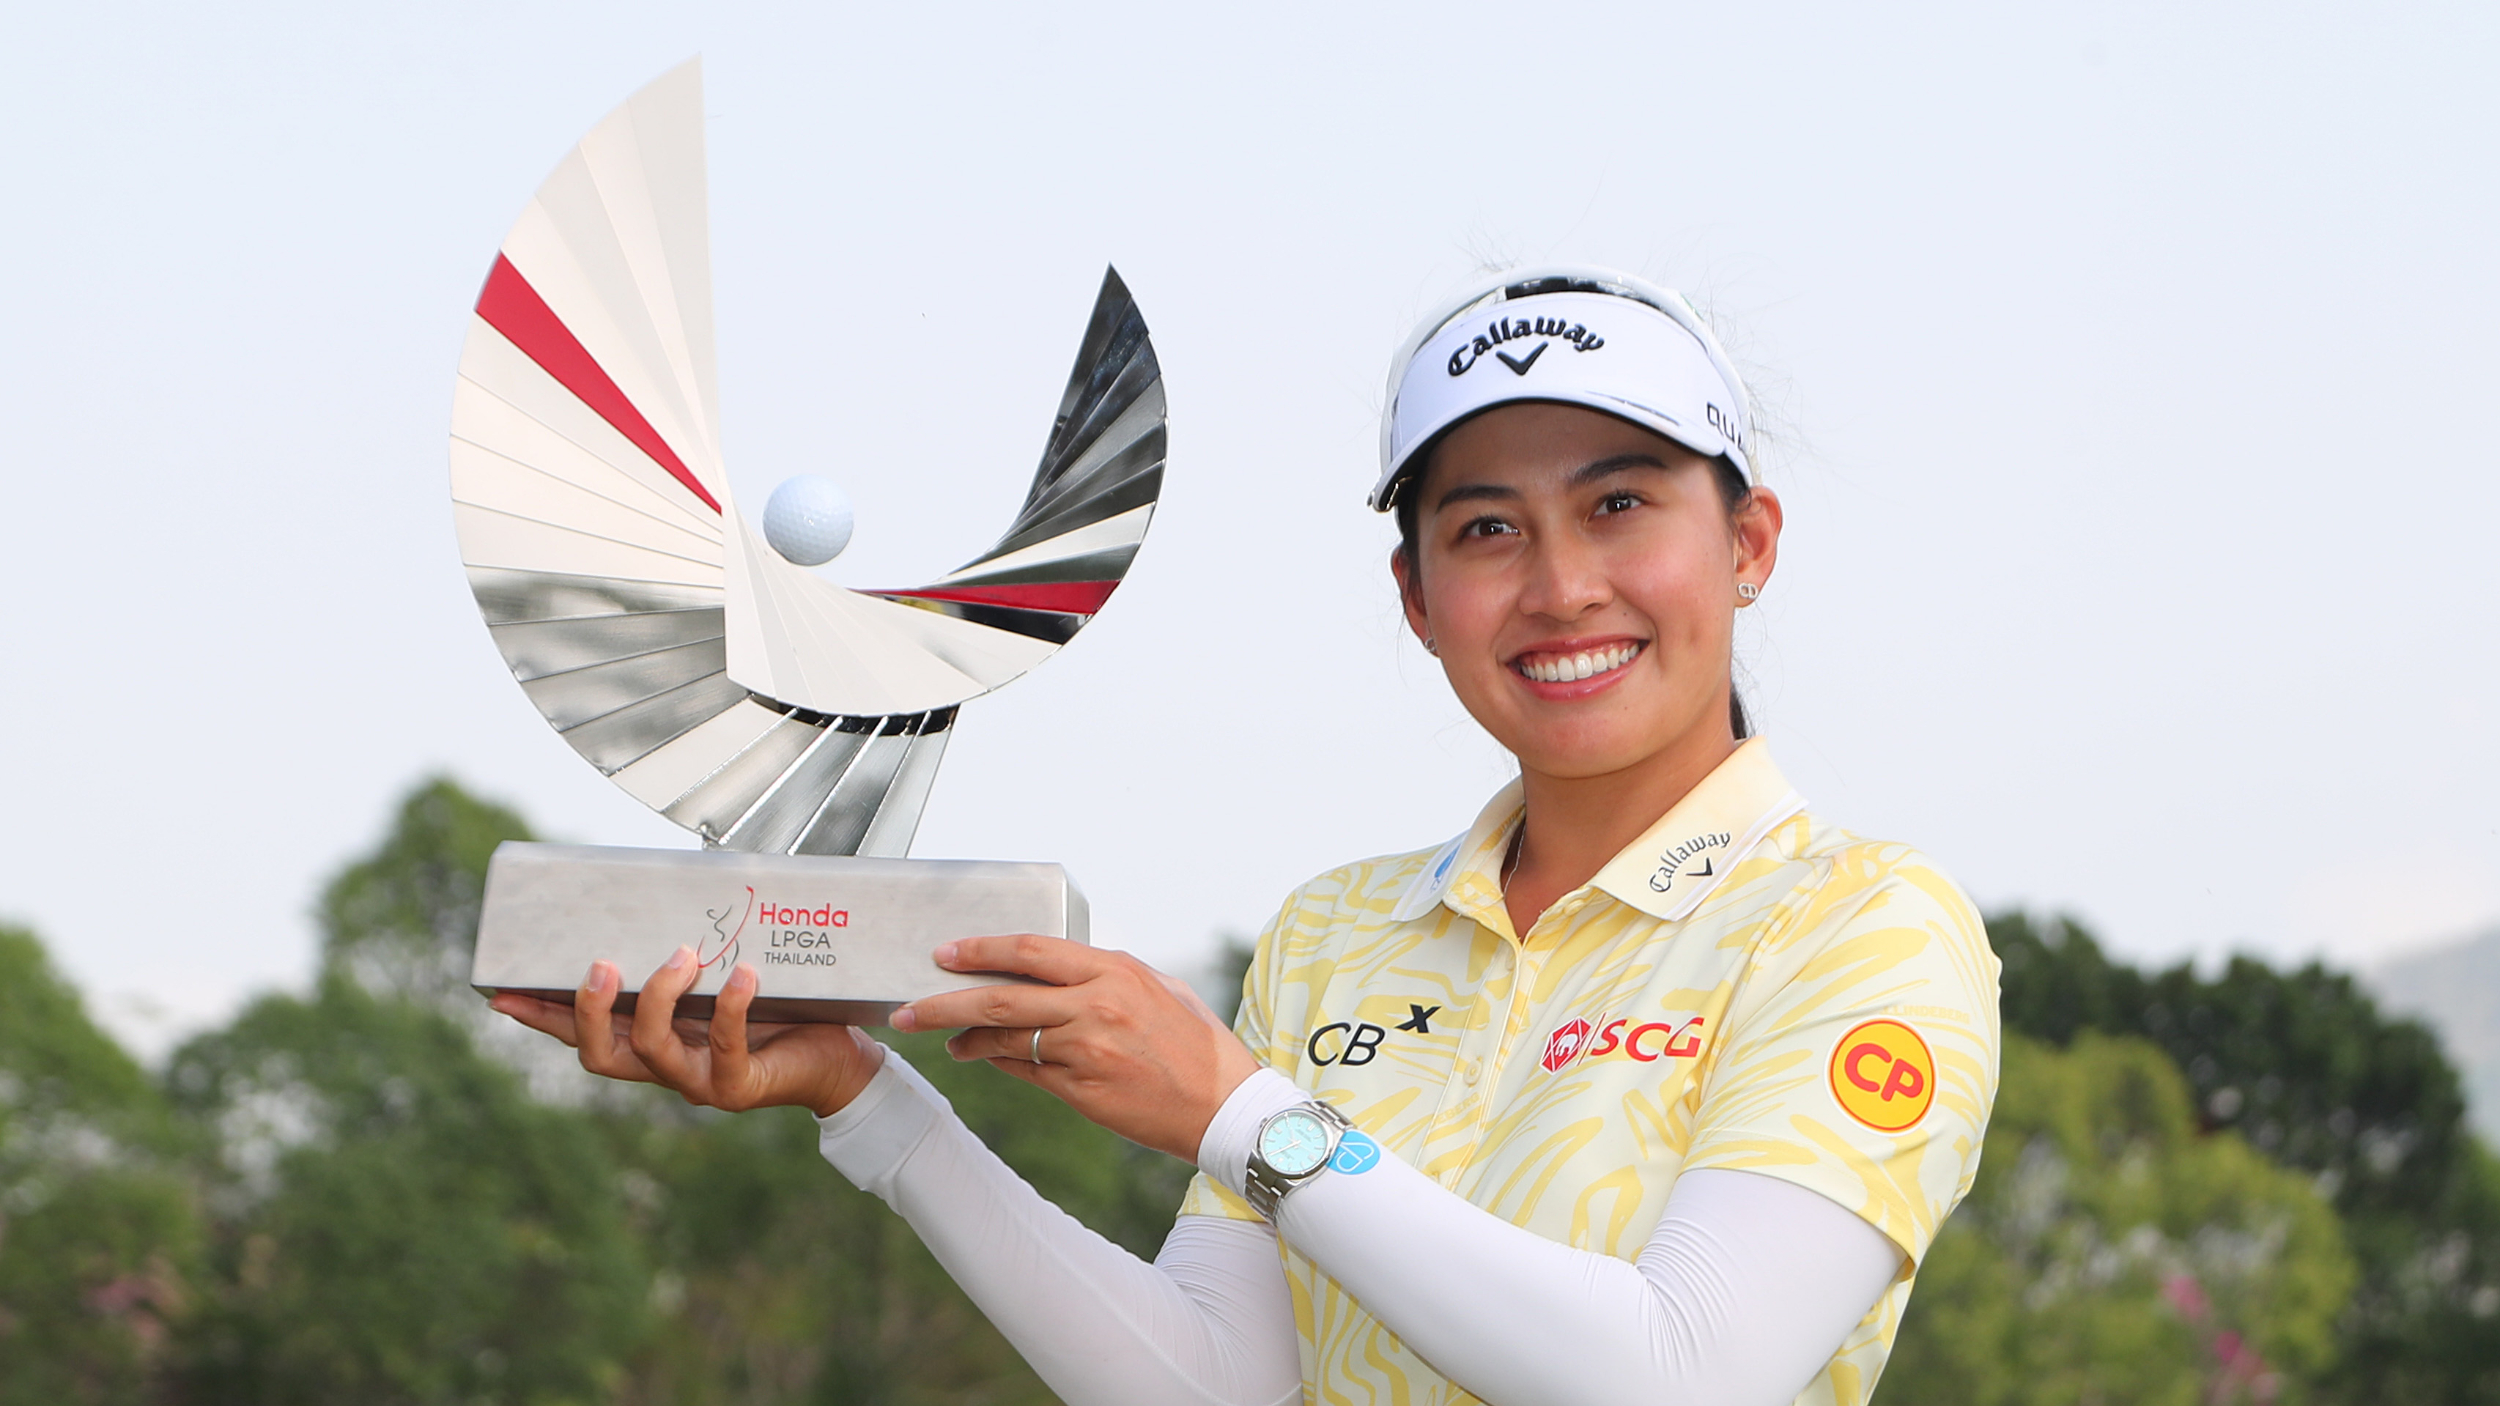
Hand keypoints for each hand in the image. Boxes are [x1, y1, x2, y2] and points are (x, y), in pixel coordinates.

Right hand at [488, 947, 882, 1116]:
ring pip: (651, 1051)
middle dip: (586, 1011)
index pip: (581, 1034)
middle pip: (598, 1055)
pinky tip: (743, 973)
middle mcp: (665, 1067)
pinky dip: (731, 1007)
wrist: (838, 1057)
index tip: (498, 992)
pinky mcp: (739, 1088)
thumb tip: (683, 871)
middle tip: (599, 964)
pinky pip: (725, 1048)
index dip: (541, 1016)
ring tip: (682, 954)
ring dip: (658, 999)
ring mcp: (699, 1082)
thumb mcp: (725, 974)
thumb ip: (693, 943)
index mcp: (651, 1040)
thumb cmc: (783, 1008)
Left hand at [890, 935, 1261, 1162]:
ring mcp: (1086, 1051)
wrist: (1225, 1107)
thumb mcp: (1158, 989)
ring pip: (1005, 1040)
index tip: (945, 953)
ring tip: (942, 1038)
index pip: (1030, 951)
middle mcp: (1095, 1007)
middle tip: (909, 1006)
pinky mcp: (1081, 1091)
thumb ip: (1107, 975)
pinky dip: (996, 1062)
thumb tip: (1060, 969)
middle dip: (944, 1002)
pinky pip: (1024, 1072)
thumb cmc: (1197, 1045)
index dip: (980, 950)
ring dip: (965, 1038)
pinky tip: (979, 1058)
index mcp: (1114, 972)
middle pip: (1001, 999)